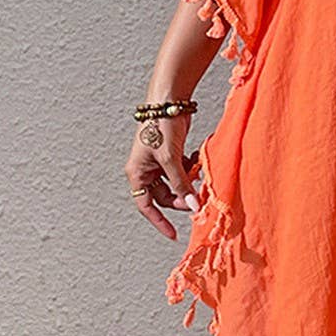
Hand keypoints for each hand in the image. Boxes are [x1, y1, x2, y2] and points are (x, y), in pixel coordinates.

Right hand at [125, 113, 201, 240]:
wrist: (169, 100)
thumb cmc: (161, 126)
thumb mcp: (171, 159)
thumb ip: (181, 183)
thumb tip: (193, 206)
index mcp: (137, 173)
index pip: (146, 206)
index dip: (159, 221)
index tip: (173, 235)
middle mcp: (146, 169)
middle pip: (165, 196)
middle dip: (181, 197)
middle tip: (197, 197)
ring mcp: (159, 161)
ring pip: (176, 183)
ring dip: (188, 182)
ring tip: (198, 174)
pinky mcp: (171, 153)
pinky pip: (182, 170)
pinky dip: (191, 169)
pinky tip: (197, 161)